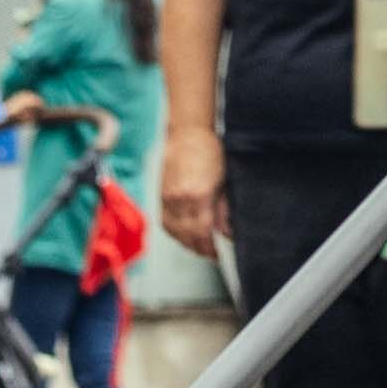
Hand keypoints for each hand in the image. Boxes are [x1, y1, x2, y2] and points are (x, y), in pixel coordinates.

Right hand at [159, 136, 230, 256]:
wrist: (186, 134)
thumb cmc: (207, 150)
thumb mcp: (224, 181)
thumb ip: (223, 209)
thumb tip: (226, 231)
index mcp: (198, 195)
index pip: (203, 232)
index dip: (209, 247)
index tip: (216, 254)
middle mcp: (179, 199)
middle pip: (188, 236)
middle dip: (200, 248)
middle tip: (210, 253)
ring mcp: (167, 198)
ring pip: (175, 232)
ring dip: (187, 243)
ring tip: (198, 247)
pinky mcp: (160, 196)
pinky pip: (166, 222)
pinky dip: (175, 233)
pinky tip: (183, 235)